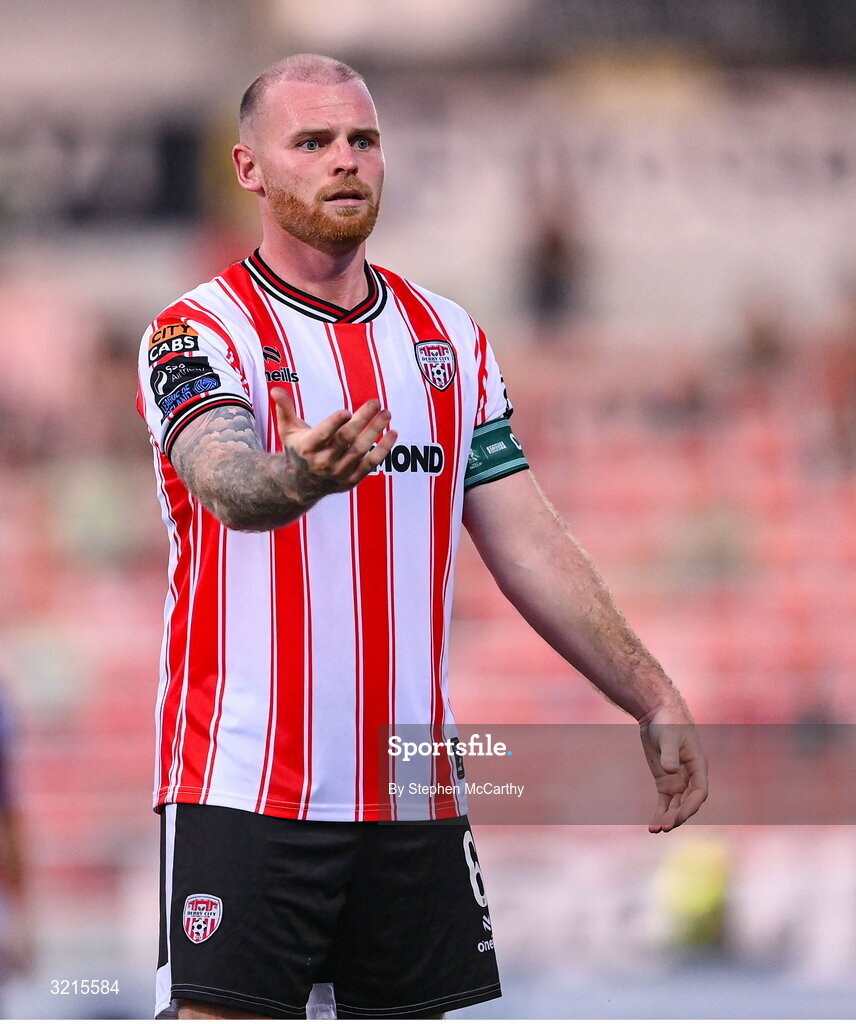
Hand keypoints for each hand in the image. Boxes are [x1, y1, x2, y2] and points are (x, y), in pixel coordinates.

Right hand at [271, 388, 397, 495]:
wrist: (301, 484)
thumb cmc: (298, 449)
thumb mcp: (288, 430)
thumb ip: (285, 409)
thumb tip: (276, 389)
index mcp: (307, 448)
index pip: (323, 435)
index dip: (334, 424)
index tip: (347, 411)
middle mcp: (323, 462)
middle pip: (346, 439)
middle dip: (362, 420)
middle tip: (376, 403)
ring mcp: (339, 473)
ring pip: (361, 450)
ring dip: (375, 431)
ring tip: (387, 414)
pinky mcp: (351, 480)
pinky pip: (371, 464)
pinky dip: (383, 450)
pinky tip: (393, 433)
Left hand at [639, 707, 707, 832]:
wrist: (656, 713)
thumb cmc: (668, 721)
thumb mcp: (669, 736)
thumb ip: (670, 753)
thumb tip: (670, 770)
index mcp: (698, 765)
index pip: (699, 792)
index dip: (690, 806)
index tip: (677, 816)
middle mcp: (690, 776)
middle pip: (687, 803)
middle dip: (677, 816)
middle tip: (664, 827)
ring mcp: (677, 780)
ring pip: (675, 805)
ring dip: (667, 819)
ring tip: (656, 830)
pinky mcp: (664, 781)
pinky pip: (664, 802)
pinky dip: (660, 813)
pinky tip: (653, 826)